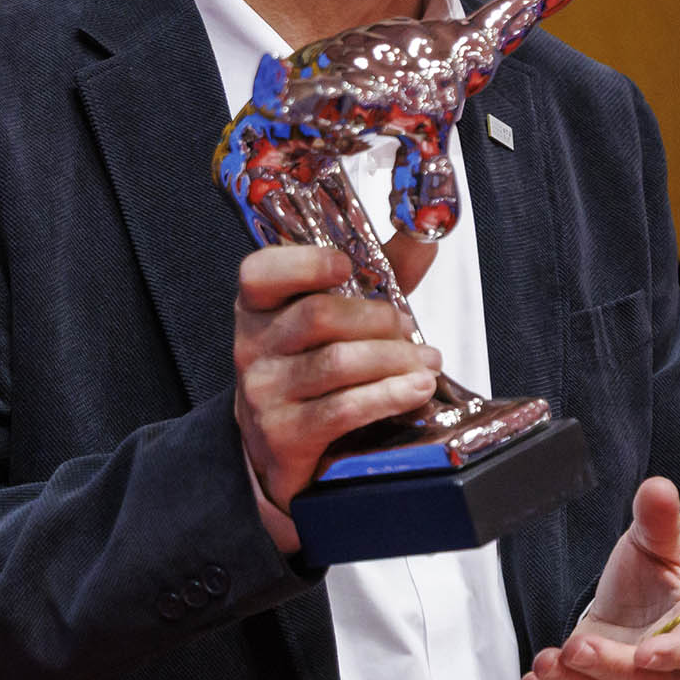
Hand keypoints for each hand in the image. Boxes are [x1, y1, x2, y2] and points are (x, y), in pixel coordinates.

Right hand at [233, 244, 440, 542]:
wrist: (275, 446)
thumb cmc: (312, 367)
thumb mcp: (337, 316)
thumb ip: (378, 272)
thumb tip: (425, 233)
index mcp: (258, 306)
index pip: (260, 273)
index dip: (305, 264)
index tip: (345, 266)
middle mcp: (251, 345)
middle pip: (319, 316)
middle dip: (379, 320)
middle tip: (411, 330)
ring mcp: (264, 392)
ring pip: (337, 363)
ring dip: (395, 360)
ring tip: (428, 363)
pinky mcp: (284, 435)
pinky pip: (344, 409)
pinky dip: (389, 396)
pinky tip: (417, 390)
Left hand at [520, 477, 679, 679]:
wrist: (636, 610)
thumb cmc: (654, 579)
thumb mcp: (656, 544)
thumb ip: (658, 520)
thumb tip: (658, 486)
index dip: (674, 653)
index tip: (647, 652)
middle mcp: (676, 672)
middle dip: (607, 667)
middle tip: (574, 646)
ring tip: (544, 663)